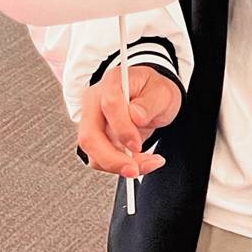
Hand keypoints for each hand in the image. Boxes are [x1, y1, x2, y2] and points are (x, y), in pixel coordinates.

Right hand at [78, 64, 180, 178]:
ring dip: (119, 165)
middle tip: (134, 169)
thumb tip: (136, 116)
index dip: (123, 128)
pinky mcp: (96, 139)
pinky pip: (100, 159)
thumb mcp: (161, 92)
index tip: (138, 144)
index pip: (109, 105)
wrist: (152, 97)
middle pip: (90, 135)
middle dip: (112, 158)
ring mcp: (93, 121)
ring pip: (93, 153)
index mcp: (113, 82)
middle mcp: (96, 101)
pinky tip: (138, 162)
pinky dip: (119, 166)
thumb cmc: (154, 91)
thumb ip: (149, 103)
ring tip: (146, 164)